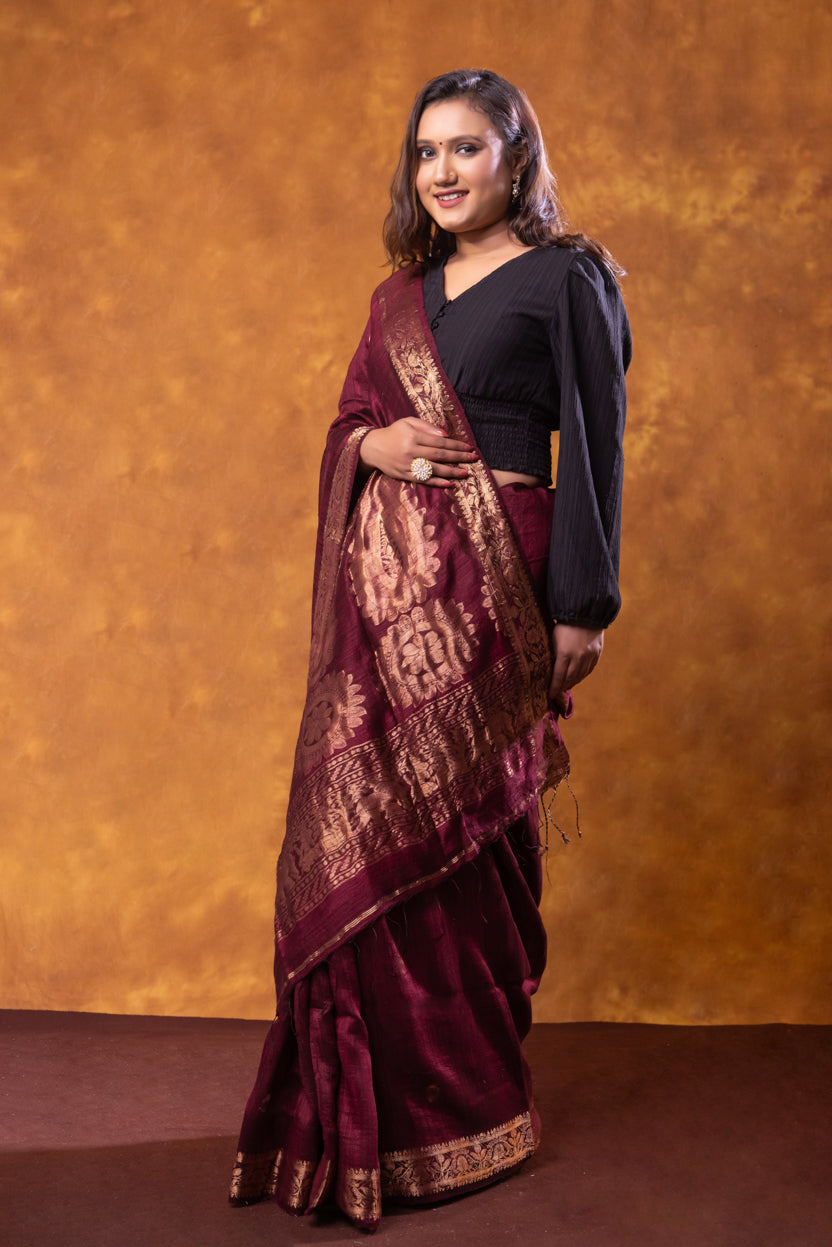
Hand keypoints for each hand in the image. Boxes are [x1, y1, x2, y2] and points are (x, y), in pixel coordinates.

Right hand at [359, 418, 476, 486]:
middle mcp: (410, 451)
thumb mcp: (407, 422)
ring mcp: (407, 465)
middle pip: (439, 455)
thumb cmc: (393, 432)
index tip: (469, 447)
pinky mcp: (404, 476)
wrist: (372, 448)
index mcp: (412, 436)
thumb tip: (446, 435)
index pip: (439, 442)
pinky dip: (438, 482)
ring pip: (434, 470)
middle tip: (474, 459)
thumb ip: (426, 427)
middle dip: (459, 457)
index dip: (456, 445)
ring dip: (452, 472)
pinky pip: (424, 480)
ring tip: (466, 472)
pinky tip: (450, 483)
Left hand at [549, 624, 604, 701]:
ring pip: (581, 675)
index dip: (554, 688)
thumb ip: (554, 653)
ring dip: (573, 682)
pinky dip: (583, 675)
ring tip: (567, 686)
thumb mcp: (553, 638)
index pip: (558, 676)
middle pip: (570, 678)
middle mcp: (578, 657)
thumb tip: (550, 668)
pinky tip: (578, 677)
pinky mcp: (597, 653)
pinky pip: (590, 669)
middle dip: (563, 687)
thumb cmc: (564, 623)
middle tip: (557, 692)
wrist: (586, 611)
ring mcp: (589, 656)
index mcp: (564, 653)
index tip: (550, 696)